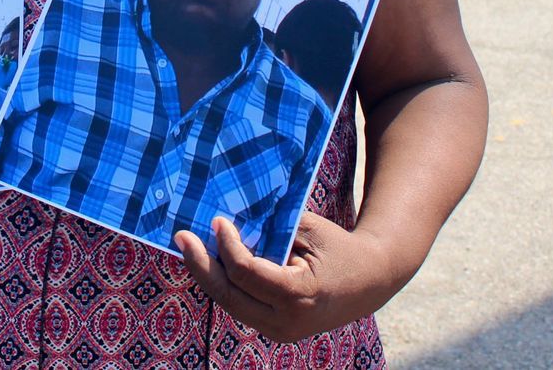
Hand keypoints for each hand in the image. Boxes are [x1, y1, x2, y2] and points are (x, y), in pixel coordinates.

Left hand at [175, 213, 391, 343]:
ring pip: (231, 304)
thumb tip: (231, 221)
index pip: (246, 272)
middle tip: (181, 237)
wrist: (371, 282)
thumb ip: (272, 229)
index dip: (226, 246)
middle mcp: (286, 321)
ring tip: (189, 248)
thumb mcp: (310, 230)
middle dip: (201, 265)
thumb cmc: (339, 248)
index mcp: (298, 294)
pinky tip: (211, 263)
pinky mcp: (277, 330)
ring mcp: (281, 331)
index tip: (218, 221)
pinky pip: (242, 306)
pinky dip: (225, 285)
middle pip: (229, 296)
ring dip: (208, 276)